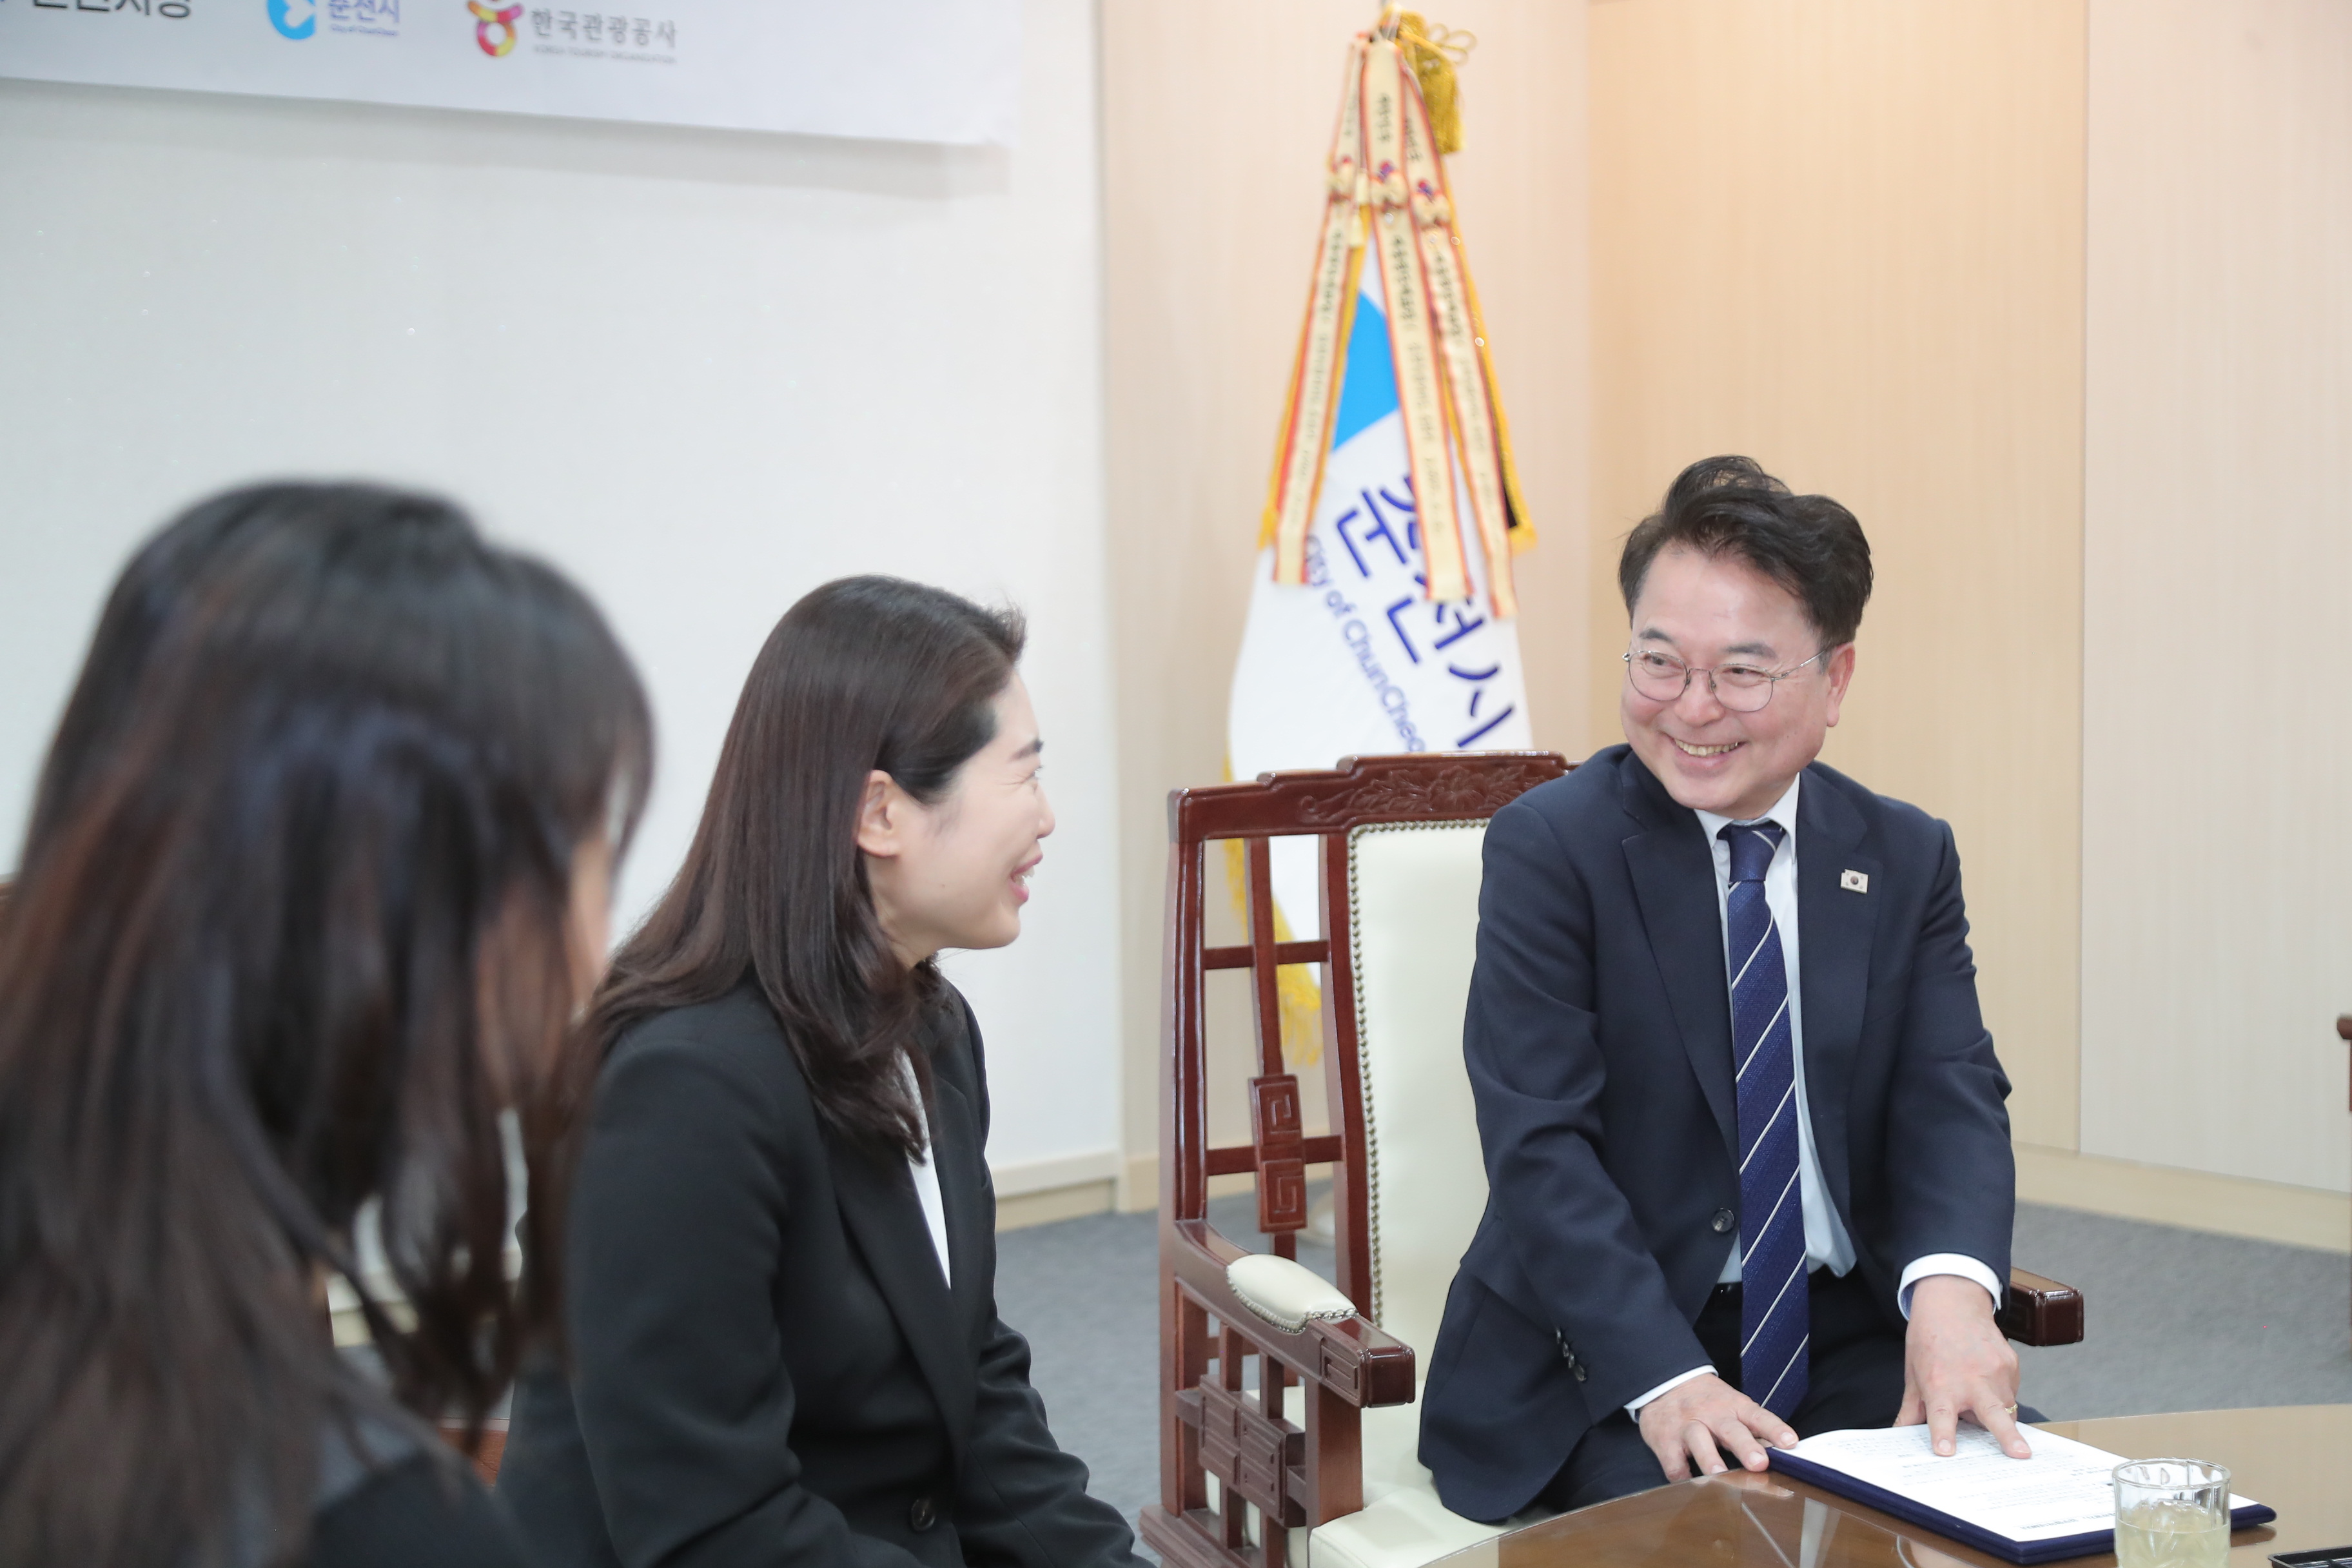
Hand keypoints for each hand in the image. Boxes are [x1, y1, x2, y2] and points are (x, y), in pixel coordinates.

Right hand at [1635, 1373, 1798, 1480]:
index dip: (1774, 1429)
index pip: (1758, 1416)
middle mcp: (1712, 1415)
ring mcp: (1687, 1425)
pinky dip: (1681, 1474)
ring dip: (1709, 1458)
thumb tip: (1783, 1456)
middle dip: (1745, 1446)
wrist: (1666, 1383)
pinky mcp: (1665, 1439)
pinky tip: (1688, 1481)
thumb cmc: (1708, 1402)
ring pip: (1698, 1440)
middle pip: (1730, 1430)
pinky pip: (1673, 1460)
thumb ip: (1754, 1429)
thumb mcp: (1732, 1406)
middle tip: (1758, 1463)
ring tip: (1718, 1473)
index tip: (1789, 1442)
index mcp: (1734, 1407)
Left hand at [1896, 1274, 2030, 1457]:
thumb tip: (1901, 1435)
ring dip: (1997, 1416)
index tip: (1945, 1451)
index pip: (1940, 1414)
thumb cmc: (1928, 1339)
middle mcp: (1971, 1378)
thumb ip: (1912, 1408)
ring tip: (1979, 1402)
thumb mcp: (1913, 1373)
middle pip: (1993, 1413)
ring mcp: (1996, 1371)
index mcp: (1941, 1382)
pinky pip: (2010, 1392)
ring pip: (2006, 1408)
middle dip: (2008, 1436)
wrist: (1951, 1303)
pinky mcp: (2011, 1364)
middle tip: (2020, 1454)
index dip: (1943, 1433)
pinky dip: (2000, 1396)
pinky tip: (1985, 1382)